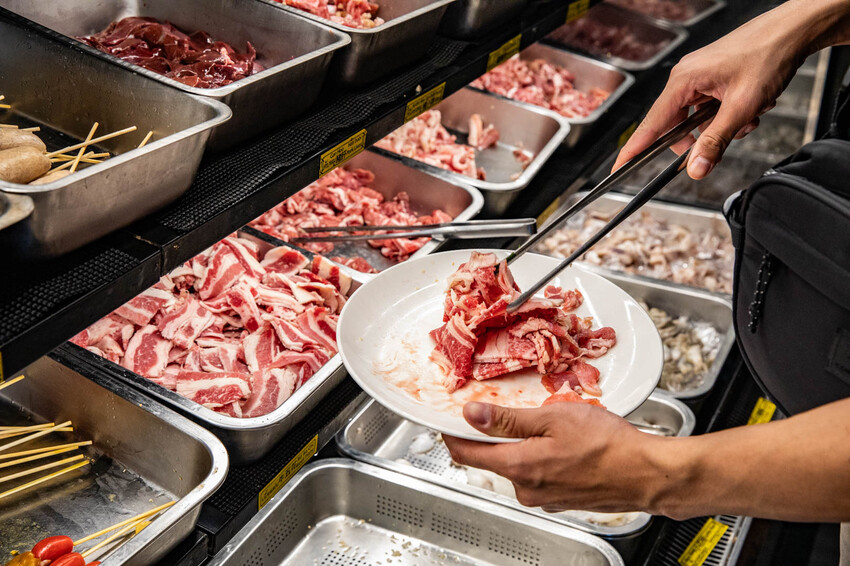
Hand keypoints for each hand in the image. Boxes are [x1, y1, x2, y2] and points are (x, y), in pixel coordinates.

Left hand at [443, 401, 669, 512]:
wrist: (646, 474)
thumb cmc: (608, 445)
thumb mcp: (553, 418)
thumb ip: (508, 418)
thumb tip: (473, 415)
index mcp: (519, 467)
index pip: (466, 454)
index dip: (453, 434)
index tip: (449, 418)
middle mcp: (526, 489)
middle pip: (492, 459)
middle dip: (493, 435)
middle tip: (506, 408)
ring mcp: (544, 498)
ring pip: (518, 465)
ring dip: (523, 444)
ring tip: (548, 424)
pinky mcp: (560, 499)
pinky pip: (539, 474)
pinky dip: (542, 457)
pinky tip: (564, 443)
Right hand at [613, 0, 819, 179]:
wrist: (792, 32)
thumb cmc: (768, 55)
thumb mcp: (741, 107)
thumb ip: (716, 141)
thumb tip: (696, 169)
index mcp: (683, 81)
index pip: (651, 124)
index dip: (633, 150)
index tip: (618, 169)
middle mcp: (685, 79)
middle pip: (676, 126)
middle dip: (700, 139)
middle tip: (718, 148)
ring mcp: (699, 78)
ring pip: (697, 120)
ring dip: (721, 127)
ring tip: (747, 119)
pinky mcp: (712, 79)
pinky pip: (710, 110)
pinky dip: (729, 116)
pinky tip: (750, 109)